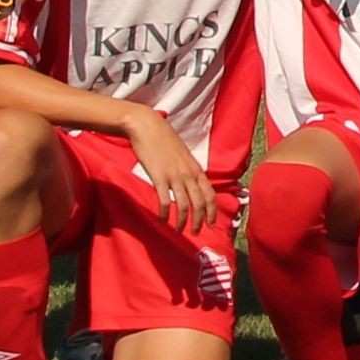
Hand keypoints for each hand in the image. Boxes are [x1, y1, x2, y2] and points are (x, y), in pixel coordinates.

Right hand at [126, 111, 218, 235]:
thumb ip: (188, 170)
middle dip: (199, 221)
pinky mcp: (159, 177)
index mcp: (196, 169)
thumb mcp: (183, 155)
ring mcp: (174, 176)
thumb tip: (191, 184)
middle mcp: (189, 174)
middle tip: (195, 233)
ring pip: (185, 205)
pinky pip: (165, 200)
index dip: (212, 212)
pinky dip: (165, 213)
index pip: (210, 195)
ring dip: (183, 221)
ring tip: (179, 230)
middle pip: (200, 203)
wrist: (148, 127)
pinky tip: (163, 220)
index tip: (210, 224)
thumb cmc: (164, 140)